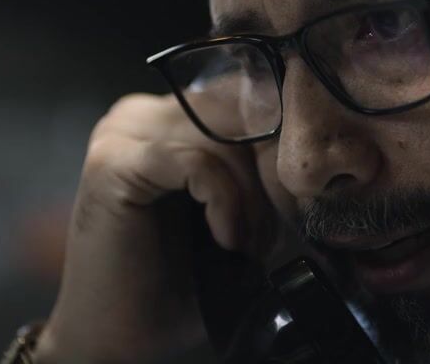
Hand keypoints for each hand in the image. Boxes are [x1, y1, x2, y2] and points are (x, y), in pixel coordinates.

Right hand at [34, 92, 275, 362]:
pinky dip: (225, 205)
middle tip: (274, 231)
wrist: (122, 331)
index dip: (283, 148)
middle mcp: (145, 113)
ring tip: (248, 246)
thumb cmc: (179, 276)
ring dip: (251, 199)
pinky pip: (198, 164)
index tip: (300, 201)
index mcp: (173, 116)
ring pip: (225, 140)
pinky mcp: (114, 163)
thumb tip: (315, 151)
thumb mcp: (233, 210)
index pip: (248, 98)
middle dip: (272, 176)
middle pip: (241, 116)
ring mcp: (124, 132)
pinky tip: (226, 240)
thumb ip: (259, 169)